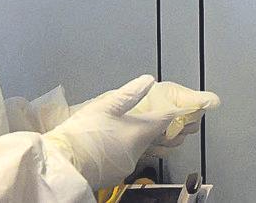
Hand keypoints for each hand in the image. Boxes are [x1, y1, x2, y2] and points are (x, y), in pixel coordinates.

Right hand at [44, 75, 216, 188]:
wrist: (64, 164)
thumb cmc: (83, 134)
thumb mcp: (105, 106)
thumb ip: (129, 94)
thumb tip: (148, 80)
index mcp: (139, 132)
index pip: (167, 120)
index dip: (179, 112)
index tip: (192, 107)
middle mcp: (139, 151)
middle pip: (160, 138)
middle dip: (168, 129)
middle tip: (176, 120)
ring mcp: (128, 165)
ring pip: (146, 150)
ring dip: (150, 140)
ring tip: (149, 131)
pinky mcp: (117, 174)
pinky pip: (131, 159)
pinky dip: (132, 151)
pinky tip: (123, 145)